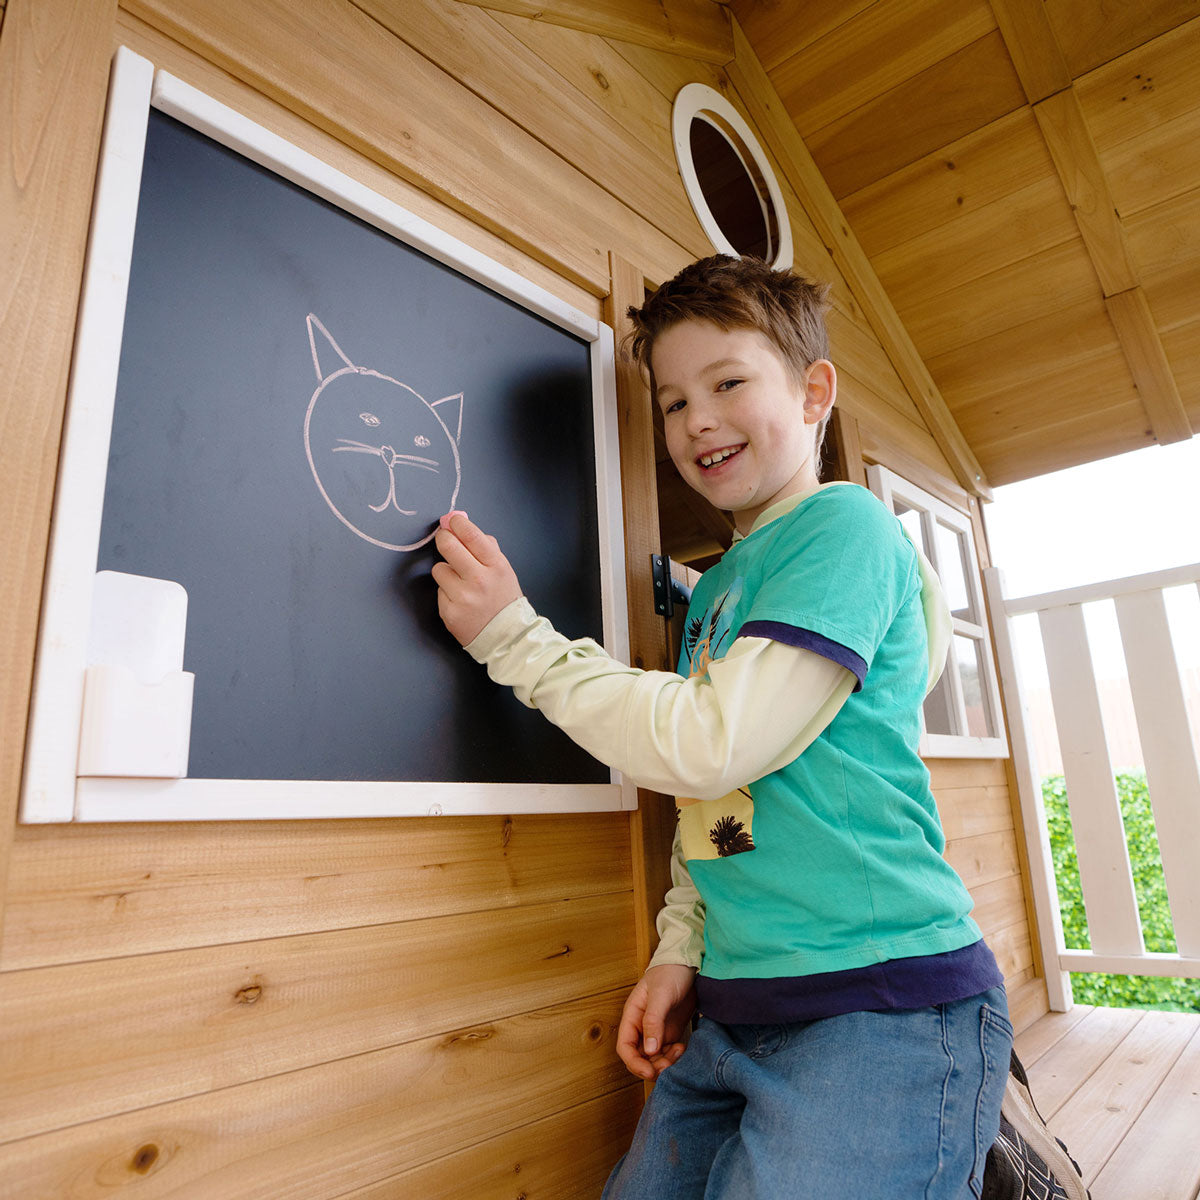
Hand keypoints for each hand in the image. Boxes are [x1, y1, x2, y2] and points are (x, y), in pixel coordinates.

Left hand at [431, 511, 522, 644]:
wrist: (507, 637)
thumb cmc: (503, 599)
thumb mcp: (504, 570)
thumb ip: (486, 547)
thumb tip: (462, 524)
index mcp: (496, 566)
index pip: (471, 536)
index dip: (457, 524)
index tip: (452, 521)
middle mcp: (479, 580)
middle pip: (448, 546)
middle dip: (443, 538)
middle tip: (445, 539)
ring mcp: (463, 597)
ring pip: (439, 568)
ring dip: (445, 571)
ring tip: (459, 581)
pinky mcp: (449, 612)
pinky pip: (439, 591)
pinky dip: (446, 592)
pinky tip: (460, 600)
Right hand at [615, 963, 696, 1079]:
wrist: (689, 964)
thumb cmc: (670, 973)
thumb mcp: (661, 995)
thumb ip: (653, 1021)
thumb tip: (648, 1050)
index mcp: (632, 1016)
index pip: (625, 1047)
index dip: (634, 1063)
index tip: (649, 1072)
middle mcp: (642, 1026)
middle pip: (639, 1057)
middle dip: (652, 1066)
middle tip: (669, 1065)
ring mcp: (656, 1030)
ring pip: (654, 1058)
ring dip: (665, 1062)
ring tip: (679, 1052)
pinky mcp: (670, 1032)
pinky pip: (668, 1053)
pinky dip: (674, 1057)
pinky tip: (683, 1049)